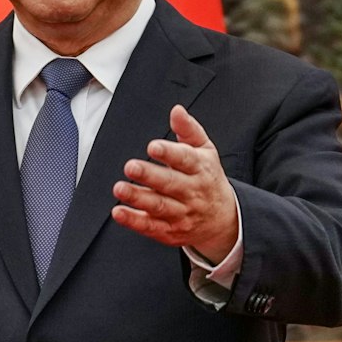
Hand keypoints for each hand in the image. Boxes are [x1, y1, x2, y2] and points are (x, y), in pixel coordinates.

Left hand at [112, 105, 238, 262]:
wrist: (223, 219)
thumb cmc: (208, 178)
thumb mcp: (205, 151)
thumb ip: (189, 130)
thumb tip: (176, 110)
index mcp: (201, 169)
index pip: (186, 160)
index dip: (170, 153)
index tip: (153, 147)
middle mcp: (192, 192)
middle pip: (171, 184)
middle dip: (150, 176)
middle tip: (130, 166)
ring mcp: (182, 213)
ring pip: (159, 206)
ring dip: (138, 198)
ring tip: (120, 188)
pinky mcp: (170, 231)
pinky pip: (151, 227)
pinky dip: (134, 221)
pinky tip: (119, 211)